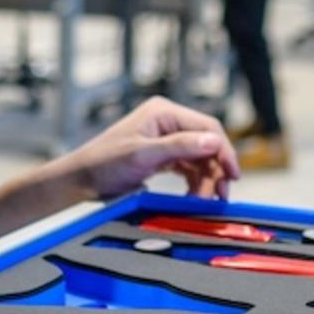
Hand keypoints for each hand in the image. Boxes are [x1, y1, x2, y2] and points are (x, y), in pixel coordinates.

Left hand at [55, 96, 240, 202]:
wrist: (81, 180)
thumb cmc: (104, 163)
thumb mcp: (143, 155)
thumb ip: (179, 147)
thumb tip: (214, 141)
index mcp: (163, 112)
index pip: (207, 127)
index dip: (224, 151)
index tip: (232, 175)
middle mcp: (167, 122)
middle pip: (206, 144)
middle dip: (215, 170)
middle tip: (220, 196)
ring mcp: (165, 139)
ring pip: (199, 158)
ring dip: (206, 180)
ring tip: (205, 202)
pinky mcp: (162, 156)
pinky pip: (187, 168)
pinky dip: (194, 183)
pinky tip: (194, 198)